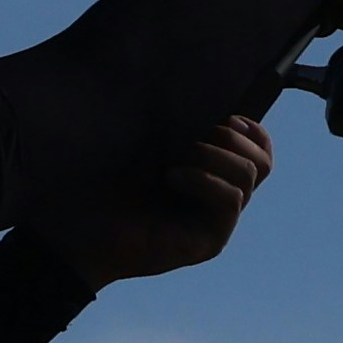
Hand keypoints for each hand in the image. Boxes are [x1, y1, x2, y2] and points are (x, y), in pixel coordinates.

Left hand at [38, 107, 268, 284]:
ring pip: (249, 176)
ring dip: (213, 156)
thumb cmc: (108, 179)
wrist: (80, 224)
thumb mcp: (153, 139)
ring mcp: (217, 222)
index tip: (229, 116)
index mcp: (212, 173)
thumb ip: (188, 123)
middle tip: (193, 137)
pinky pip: (231, 200)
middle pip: (262, 163)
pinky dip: (204, 180)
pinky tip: (172, 177)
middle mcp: (220, 199)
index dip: (253, 130)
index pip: (260, 152)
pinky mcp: (210, 242)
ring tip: (173, 160)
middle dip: (232, 139)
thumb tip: (220, 100)